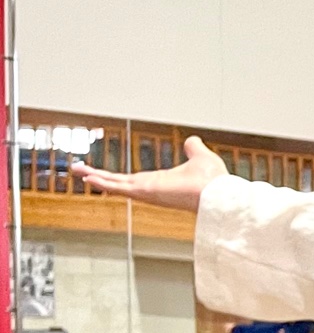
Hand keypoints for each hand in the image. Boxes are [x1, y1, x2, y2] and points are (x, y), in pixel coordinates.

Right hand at [74, 134, 226, 209]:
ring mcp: (147, 192)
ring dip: (95, 178)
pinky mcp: (146, 192)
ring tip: (77, 171)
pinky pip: (120, 188)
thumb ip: (193, 148)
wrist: (219, 192)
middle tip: (78, 171)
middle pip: (118, 182)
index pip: (131, 179)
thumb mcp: (200, 156)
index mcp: (160, 181)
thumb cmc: (214, 180)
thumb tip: (192, 140)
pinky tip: (88, 180)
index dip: (115, 176)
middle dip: (98, 176)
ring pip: (115, 185)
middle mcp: (150, 189)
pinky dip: (104, 184)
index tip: (100, 173)